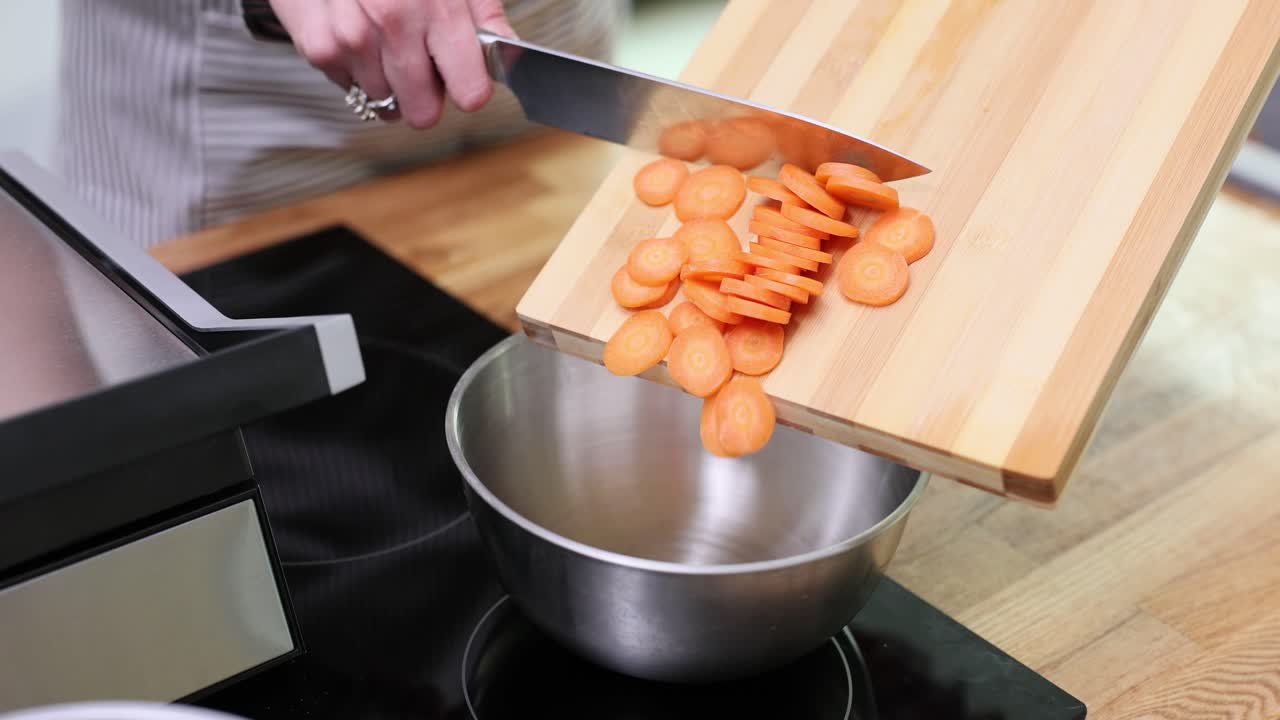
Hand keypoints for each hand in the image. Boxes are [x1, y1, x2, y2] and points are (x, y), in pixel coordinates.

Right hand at [268, 0, 516, 127]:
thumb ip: (486, 14)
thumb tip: (512, 54)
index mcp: (437, 9)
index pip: (470, 93)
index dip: (468, 88)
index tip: (463, 79)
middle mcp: (393, 26)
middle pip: (422, 113)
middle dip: (425, 95)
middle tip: (419, 62)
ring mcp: (352, 39)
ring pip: (383, 102)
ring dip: (385, 79)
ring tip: (382, 37)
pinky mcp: (319, 46)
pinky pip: (347, 87)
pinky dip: (352, 68)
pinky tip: (356, 33)